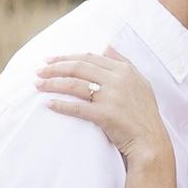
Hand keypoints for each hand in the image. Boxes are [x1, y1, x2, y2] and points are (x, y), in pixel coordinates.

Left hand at [36, 48, 168, 163]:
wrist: (151, 141)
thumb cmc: (144, 113)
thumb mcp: (140, 82)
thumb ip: (123, 62)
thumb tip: (106, 46)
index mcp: (124, 70)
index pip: (89, 57)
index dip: (67, 57)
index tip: (50, 60)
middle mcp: (118, 80)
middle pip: (78, 67)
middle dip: (54, 67)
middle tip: (38, 70)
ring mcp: (111, 97)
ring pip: (74, 84)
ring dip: (52, 83)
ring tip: (37, 84)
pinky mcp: (105, 115)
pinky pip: (77, 107)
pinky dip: (61, 105)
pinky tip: (48, 104)